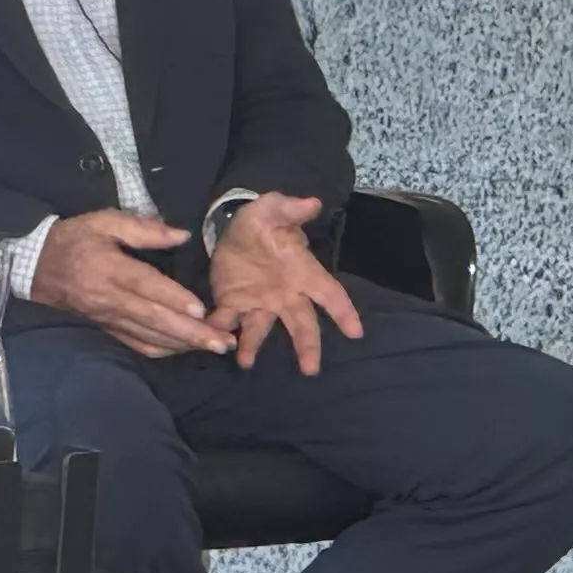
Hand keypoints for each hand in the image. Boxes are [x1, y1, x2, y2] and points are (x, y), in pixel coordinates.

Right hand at [27, 209, 231, 360]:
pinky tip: (185, 349)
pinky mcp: (107, 329)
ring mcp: (108, 318)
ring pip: (149, 336)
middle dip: (191, 332)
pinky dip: (164, 350)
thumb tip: (181, 236)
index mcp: (110, 269)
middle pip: (154, 318)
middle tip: (222, 341)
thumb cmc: (74, 240)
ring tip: (215, 347)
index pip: (146, 286)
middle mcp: (110, 298)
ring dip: (184, 344)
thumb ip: (143, 228)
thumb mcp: (104, 221)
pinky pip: (138, 344)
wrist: (35, 267)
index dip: (174, 299)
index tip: (201, 310)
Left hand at [208, 194, 364, 374]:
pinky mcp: (234, 303)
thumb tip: (312, 202)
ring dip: (255, 346)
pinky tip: (217, 342)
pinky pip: (229, 320)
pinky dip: (223, 330)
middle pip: (302, 323)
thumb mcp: (272, 209)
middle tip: (310, 370)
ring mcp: (260, 302)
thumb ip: (290, 210)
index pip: (330, 294)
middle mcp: (285, 294)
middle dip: (307, 345)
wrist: (232, 230)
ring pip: (262, 329)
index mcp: (303, 272)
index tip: (355, 333)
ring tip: (246, 363)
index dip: (343, 312)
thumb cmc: (261, 223)